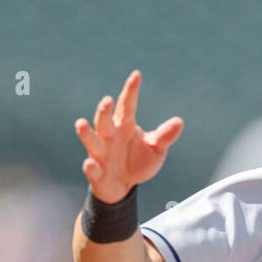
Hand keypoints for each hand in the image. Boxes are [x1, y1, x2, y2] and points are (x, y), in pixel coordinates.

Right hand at [74, 70, 183, 202]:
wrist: (123, 186)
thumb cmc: (138, 162)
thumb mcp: (155, 150)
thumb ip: (164, 137)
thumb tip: (179, 122)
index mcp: (125, 126)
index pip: (128, 105)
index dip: (131, 91)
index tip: (137, 75)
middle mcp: (109, 136)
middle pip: (104, 121)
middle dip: (104, 111)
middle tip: (107, 100)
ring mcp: (100, 153)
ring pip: (91, 140)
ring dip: (86, 133)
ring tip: (81, 124)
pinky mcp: (96, 172)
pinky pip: (92, 169)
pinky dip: (90, 167)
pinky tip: (91, 163)